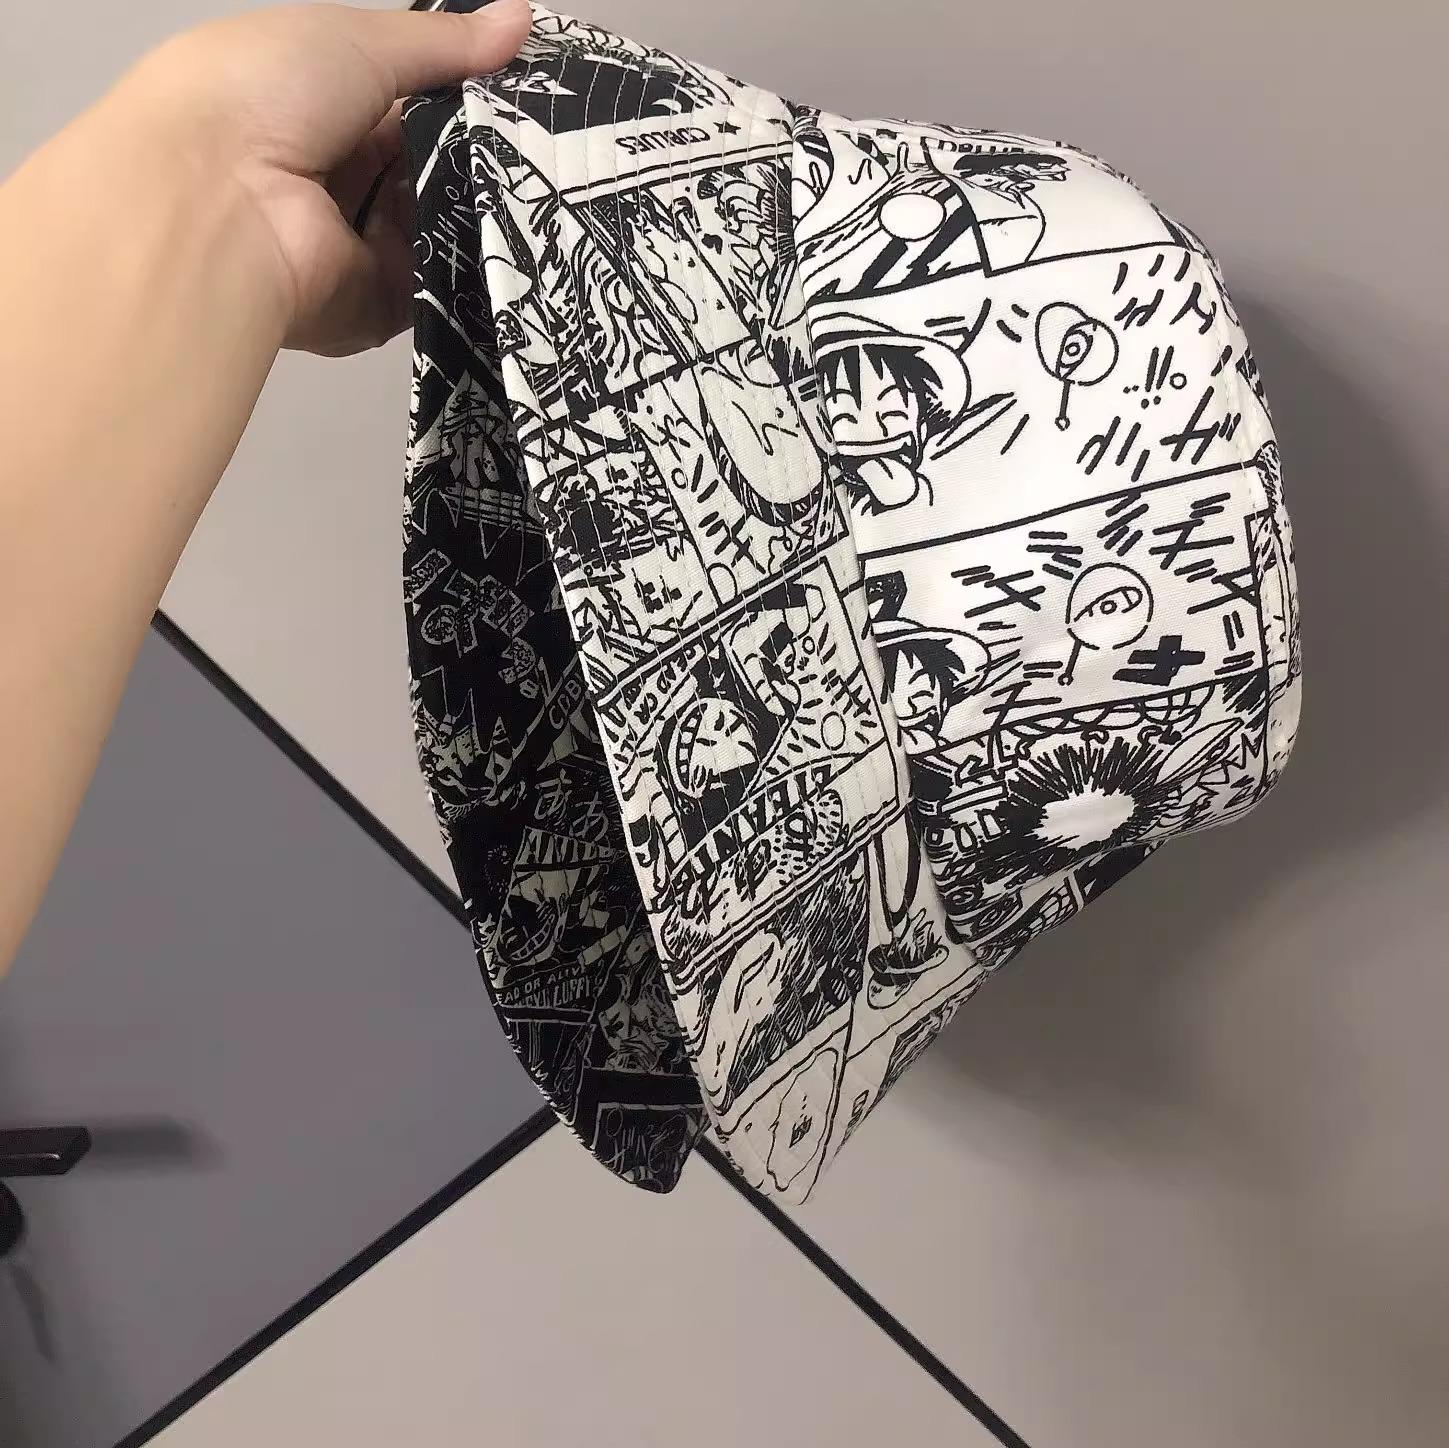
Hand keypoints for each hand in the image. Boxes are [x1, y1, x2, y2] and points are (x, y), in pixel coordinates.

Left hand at [115, 1, 530, 354]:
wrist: (212, 208)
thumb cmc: (267, 97)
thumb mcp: (358, 40)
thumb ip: (443, 43)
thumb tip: (524, 17)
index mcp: (314, 106)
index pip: (404, 102)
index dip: (462, 94)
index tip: (525, 88)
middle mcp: (331, 179)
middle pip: (427, 167)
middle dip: (481, 155)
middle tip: (551, 142)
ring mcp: (353, 248)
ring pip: (438, 226)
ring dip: (480, 207)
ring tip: (544, 186)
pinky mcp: (374, 306)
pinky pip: (437, 285)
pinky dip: (470, 265)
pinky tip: (515, 239)